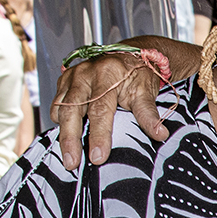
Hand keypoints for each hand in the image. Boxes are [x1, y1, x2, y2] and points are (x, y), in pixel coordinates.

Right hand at [52, 50, 164, 169]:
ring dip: (63, 134)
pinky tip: (69, 135)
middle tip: (71, 162)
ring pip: (60, 108)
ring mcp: (72, 76)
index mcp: (108, 74)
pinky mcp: (64, 80)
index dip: (99, 135)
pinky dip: (60, 121)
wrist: (129, 55)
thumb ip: (148, 114)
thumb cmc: (137, 74)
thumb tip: (159, 134)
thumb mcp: (145, 91)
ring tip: (68, 157)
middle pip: (72, 110)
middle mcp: (86, 73)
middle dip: (71, 139)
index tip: (98, 157)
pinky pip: (57, 104)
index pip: (100, 110)